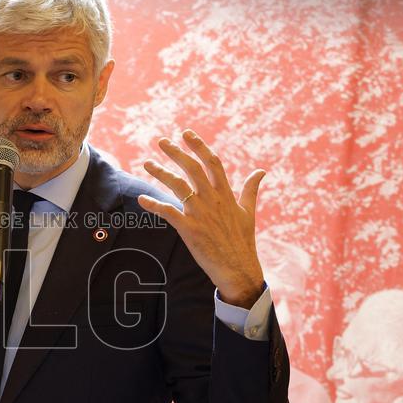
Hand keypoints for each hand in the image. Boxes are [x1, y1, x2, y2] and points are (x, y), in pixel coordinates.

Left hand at [137, 130, 265, 307]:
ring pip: (178, 185)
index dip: (199, 146)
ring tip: (146, 163)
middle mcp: (213, 199)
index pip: (212, 162)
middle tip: (161, 141)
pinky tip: (141, 199)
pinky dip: (153, 204)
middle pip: (192, 168)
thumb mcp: (249, 212)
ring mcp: (200, 213)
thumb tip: (261, 171)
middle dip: (176, 152)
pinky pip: (167, 212)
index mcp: (226, 194)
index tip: (186, 133)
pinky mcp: (189, 228)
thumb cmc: (242, 241)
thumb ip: (250, 189)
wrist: (238, 268)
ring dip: (160, 172)